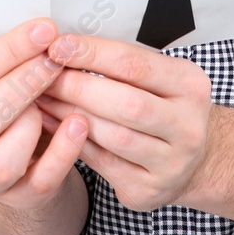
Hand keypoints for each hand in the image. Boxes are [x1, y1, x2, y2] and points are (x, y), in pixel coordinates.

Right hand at [0, 19, 89, 212]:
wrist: (22, 157)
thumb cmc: (11, 105)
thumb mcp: (1, 78)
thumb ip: (13, 59)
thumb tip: (46, 30)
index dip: (9, 50)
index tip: (44, 29)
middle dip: (26, 81)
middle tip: (57, 56)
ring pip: (5, 158)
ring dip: (34, 123)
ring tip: (57, 99)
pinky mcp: (19, 197)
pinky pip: (42, 179)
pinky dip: (64, 151)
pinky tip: (80, 123)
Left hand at [34, 32, 213, 211]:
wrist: (188, 161)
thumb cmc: (161, 108)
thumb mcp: (157, 78)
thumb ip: (119, 64)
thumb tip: (65, 45)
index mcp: (191, 86)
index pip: (134, 64)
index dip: (91, 53)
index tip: (58, 45)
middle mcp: (188, 126)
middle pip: (125, 103)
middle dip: (76, 86)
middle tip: (42, 74)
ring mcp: (171, 163)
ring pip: (113, 136)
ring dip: (70, 114)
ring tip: (42, 97)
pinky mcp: (148, 189)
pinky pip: (102, 163)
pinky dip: (72, 141)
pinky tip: (52, 124)